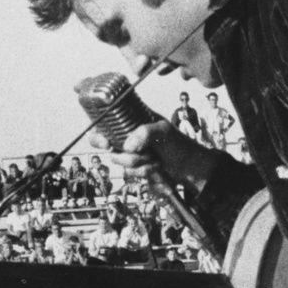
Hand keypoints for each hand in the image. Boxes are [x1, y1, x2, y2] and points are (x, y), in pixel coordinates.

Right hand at [93, 119, 217, 193]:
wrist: (190, 169)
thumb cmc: (179, 144)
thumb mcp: (164, 131)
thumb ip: (145, 133)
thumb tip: (127, 147)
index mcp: (132, 120)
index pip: (107, 115)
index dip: (97, 118)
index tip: (100, 131)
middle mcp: (127, 135)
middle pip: (101, 140)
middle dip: (109, 147)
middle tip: (114, 149)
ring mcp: (130, 153)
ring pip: (118, 159)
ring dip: (137, 162)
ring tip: (154, 158)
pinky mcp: (134, 169)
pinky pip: (128, 172)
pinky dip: (143, 171)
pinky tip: (156, 167)